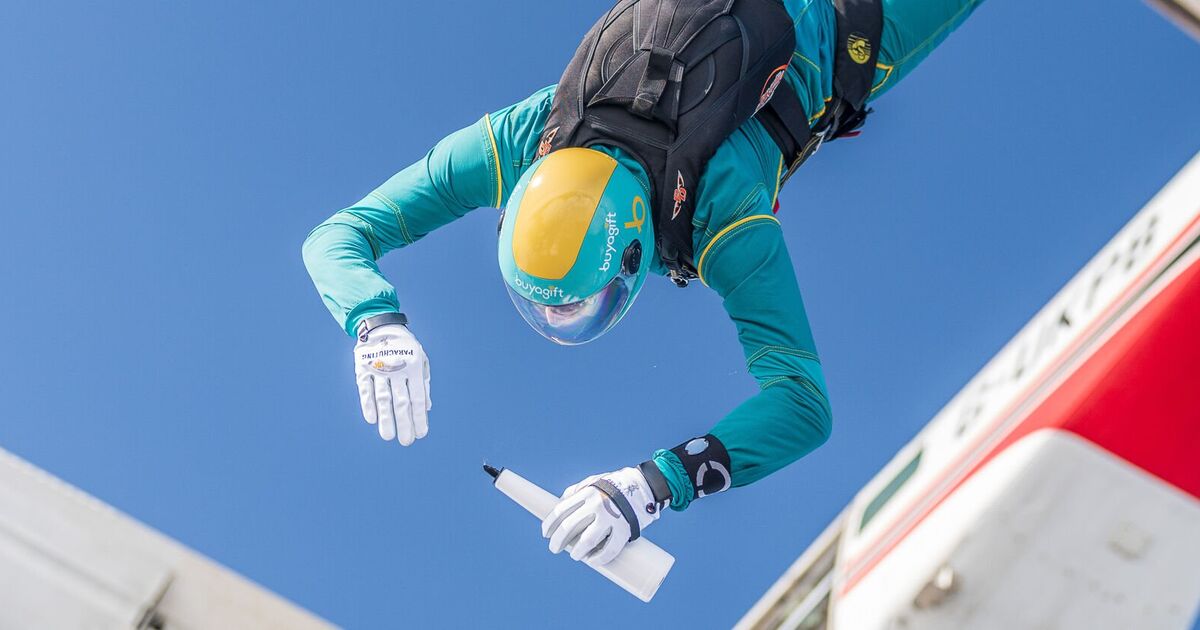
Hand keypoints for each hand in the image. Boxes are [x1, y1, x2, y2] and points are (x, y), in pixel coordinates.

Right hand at [354, 322, 429, 444]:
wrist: (381, 325)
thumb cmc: (405, 348)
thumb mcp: (421, 360)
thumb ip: (424, 384)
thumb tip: (427, 409)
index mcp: (414, 367)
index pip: (418, 398)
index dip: (419, 417)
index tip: (420, 434)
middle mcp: (397, 368)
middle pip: (402, 401)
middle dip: (404, 423)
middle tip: (406, 441)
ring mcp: (379, 368)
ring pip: (383, 398)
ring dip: (386, 418)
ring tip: (389, 436)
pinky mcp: (362, 368)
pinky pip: (365, 389)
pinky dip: (368, 404)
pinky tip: (372, 419)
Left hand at [541, 466, 662, 564]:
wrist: (645, 485)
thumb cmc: (615, 485)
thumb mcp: (594, 481)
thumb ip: (578, 490)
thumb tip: (561, 503)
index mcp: (586, 493)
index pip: (560, 511)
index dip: (549, 525)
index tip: (545, 534)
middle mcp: (596, 505)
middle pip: (569, 527)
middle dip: (558, 541)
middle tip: (554, 549)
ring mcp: (610, 518)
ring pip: (587, 541)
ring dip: (577, 552)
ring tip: (575, 556)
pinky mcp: (624, 529)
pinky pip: (609, 549)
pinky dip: (598, 559)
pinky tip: (592, 562)